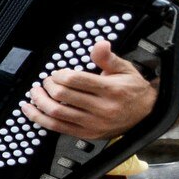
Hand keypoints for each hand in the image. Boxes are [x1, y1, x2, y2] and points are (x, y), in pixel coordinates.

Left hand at [27, 39, 157, 140]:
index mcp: (110, 90)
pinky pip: (57, 128)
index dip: (60, 74)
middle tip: (46, 81)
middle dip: (48, 85)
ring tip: (35, 93)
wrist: (147, 114)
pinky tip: (31, 110)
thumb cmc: (133, 90)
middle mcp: (101, 108)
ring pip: (56, 113)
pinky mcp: (86, 134)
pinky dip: (39, 118)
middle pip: (62, 96)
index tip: (57, 73)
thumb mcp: (125, 69)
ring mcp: (93, 123)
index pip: (75, 80)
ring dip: (39, 101)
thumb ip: (107, 57)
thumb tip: (99, 44)